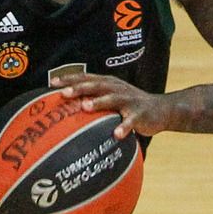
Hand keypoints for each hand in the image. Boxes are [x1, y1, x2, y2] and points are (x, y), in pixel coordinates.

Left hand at [53, 73, 178, 139]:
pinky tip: (117, 134)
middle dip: (79, 88)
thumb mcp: (110, 100)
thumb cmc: (129, 107)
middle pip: (96, 85)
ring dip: (99, 102)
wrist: (161, 110)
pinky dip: (124, 127)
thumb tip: (64, 111)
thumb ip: (92, 101)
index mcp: (108, 84)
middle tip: (63, 93)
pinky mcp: (140, 114)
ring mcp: (129, 100)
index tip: (51, 83)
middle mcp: (117, 89)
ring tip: (85, 106)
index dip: (69, 79)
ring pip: (112, 99)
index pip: (86, 78)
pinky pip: (131, 121)